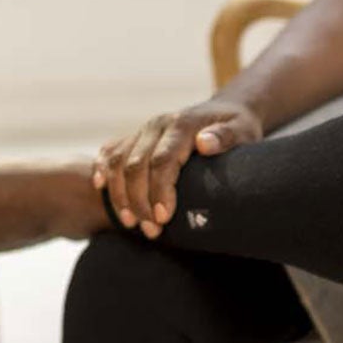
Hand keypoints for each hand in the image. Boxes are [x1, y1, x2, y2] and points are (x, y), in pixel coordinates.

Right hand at [93, 99, 262, 238]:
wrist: (224, 111)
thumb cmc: (237, 127)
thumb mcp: (242, 130)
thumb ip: (226, 136)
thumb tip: (205, 143)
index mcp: (182, 124)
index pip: (162, 160)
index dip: (160, 191)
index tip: (164, 218)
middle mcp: (157, 125)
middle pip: (135, 165)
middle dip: (139, 202)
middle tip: (151, 231)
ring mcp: (143, 131)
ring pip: (117, 162)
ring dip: (120, 195)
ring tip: (131, 223)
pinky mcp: (135, 137)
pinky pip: (109, 152)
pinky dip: (102, 171)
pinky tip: (101, 190)